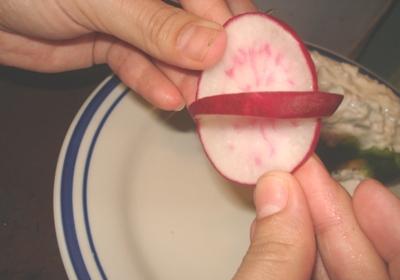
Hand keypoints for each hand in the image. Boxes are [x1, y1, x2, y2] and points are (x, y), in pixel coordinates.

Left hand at [0, 0, 256, 109]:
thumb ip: (156, 24)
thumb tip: (212, 46)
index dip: (229, 23)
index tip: (247, 58)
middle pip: (192, 25)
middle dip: (208, 58)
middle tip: (226, 88)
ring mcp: (130, 20)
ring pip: (168, 52)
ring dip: (183, 78)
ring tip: (198, 101)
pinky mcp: (113, 46)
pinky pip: (140, 66)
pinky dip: (153, 84)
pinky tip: (169, 100)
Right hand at [208, 156, 399, 279]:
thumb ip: (271, 259)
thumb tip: (278, 187)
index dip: (398, 240)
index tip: (366, 191)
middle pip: (371, 279)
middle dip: (340, 224)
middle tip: (308, 175)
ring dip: (309, 234)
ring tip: (283, 193)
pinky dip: (291, 257)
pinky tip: (274, 226)